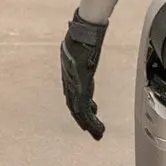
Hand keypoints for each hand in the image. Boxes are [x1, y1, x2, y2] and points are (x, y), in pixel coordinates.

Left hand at [58, 14, 107, 139]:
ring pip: (77, 110)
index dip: (78, 105)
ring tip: (97, 133)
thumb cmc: (83, 34)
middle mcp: (69, 80)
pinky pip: (83, 108)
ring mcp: (73, 84)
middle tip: (91, 131)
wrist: (84, 32)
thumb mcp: (81, 46)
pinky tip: (96, 127)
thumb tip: (89, 42)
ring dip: (88, 124)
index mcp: (69, 72)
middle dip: (82, 119)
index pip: (72, 94)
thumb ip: (85, 50)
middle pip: (73, 105)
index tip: (88, 112)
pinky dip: (90, 120)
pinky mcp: (81, 87)